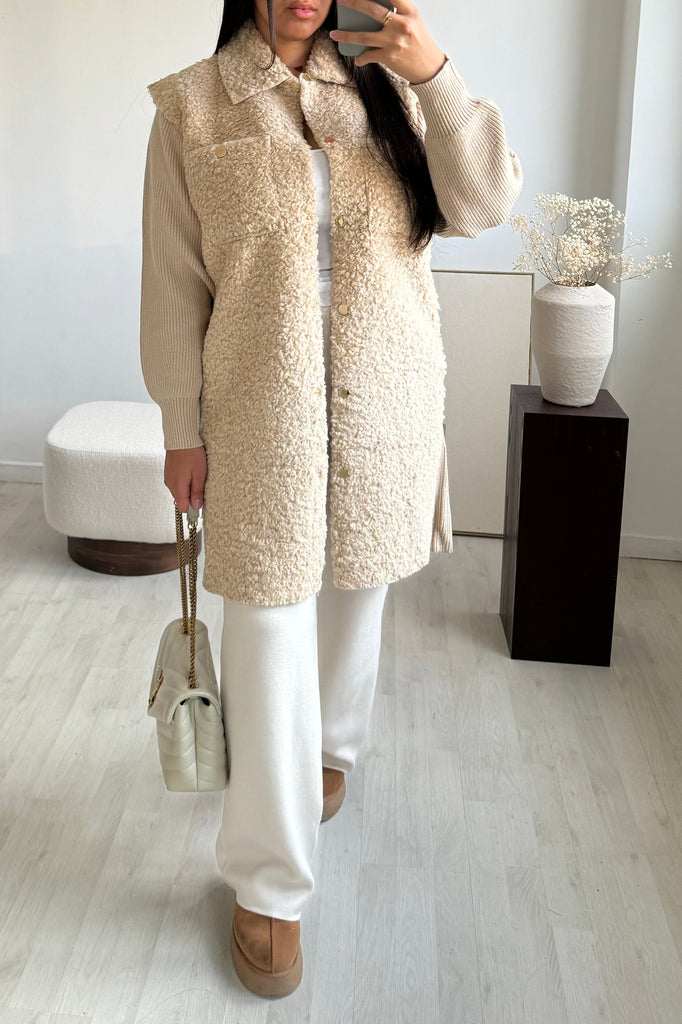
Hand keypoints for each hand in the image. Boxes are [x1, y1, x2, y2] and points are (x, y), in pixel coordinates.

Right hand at [164, 446, 206, 512]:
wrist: (181, 438)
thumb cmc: (191, 453)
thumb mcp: (200, 474)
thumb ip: (197, 492)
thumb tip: (197, 506)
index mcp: (177, 487)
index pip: (183, 508)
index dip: (193, 507)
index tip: (200, 503)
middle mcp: (170, 484)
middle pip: (181, 500)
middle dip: (191, 496)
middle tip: (200, 484)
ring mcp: (168, 477)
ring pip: (179, 491)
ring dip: (188, 488)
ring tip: (195, 475)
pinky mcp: (169, 472)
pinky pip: (177, 482)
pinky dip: (184, 481)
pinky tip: (190, 471)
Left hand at [330, 0, 446, 84]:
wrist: (429, 67)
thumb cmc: (419, 43)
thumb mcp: (413, 22)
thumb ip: (398, 13)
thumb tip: (373, 9)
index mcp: (410, 13)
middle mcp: (402, 25)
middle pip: (373, 10)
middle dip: (354, 3)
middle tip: (341, 0)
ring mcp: (395, 41)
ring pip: (364, 36)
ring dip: (346, 35)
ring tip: (334, 34)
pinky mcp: (390, 57)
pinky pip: (369, 55)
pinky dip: (361, 58)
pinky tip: (357, 58)